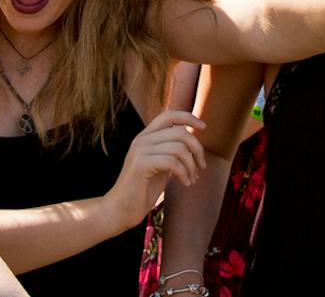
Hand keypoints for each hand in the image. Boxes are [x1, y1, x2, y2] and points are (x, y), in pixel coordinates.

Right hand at [104, 110, 205, 229]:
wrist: (120, 210)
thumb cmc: (142, 190)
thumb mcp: (160, 166)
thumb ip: (170, 151)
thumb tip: (192, 142)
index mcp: (145, 137)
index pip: (169, 114)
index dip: (189, 117)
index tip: (204, 127)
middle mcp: (141, 140)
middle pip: (180, 132)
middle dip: (197, 149)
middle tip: (201, 166)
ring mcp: (140, 151)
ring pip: (178, 148)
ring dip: (191, 165)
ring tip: (192, 179)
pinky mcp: (141, 165)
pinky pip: (172, 162)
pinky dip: (184, 173)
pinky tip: (186, 183)